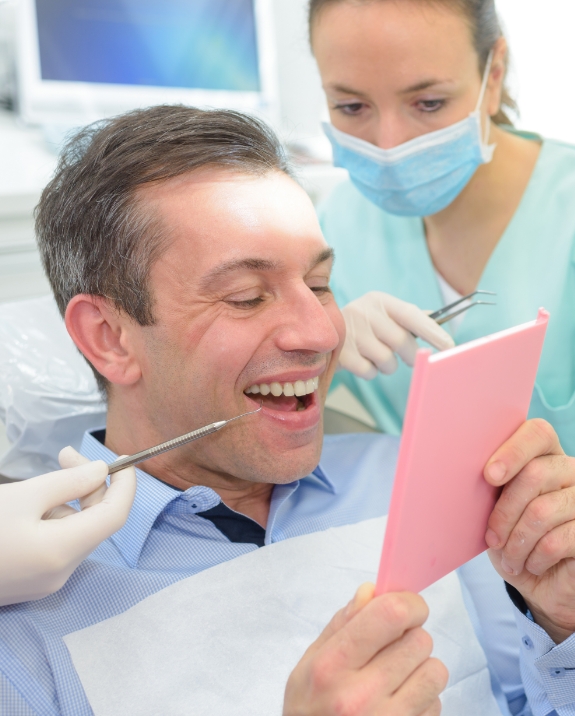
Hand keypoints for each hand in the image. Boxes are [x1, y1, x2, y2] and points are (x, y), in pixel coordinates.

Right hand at [0, 447, 135, 606]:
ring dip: (69, 500)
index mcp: (63, 552)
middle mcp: (62, 573)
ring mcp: (46, 582)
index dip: (126, 485)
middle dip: (89, 485)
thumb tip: (103, 471)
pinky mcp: (32, 583)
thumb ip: (68, 482)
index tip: (123, 458)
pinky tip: (32, 504)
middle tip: (66, 454)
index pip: (116, 515)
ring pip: (76, 532)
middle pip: (96, 522)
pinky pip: (58, 545)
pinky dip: (55, 519)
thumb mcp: (22, 496)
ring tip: (42, 480)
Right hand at [283, 583, 447, 715]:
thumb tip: (371, 591)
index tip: (407, 607)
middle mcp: (361, 695)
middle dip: (409, 638)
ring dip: (421, 669)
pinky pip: (437, 704)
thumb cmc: (309, 708)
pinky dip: (423, 700)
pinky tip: (399, 705)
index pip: (391, 615)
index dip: (409, 603)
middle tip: (391, 649)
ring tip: (397, 678)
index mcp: (332, 665)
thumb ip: (341, 624)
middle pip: (419, 640)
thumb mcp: (309, 663)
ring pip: (435, 671)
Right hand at [339, 292, 453, 378]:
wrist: (318, 329)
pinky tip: (361, 361)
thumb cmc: (363, 325)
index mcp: (380, 300)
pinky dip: (370, 372)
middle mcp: (364, 312)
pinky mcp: (340, 352)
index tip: (450, 346)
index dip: (432, 331)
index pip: (411, 315)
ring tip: (377, 357)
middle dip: (410, 355)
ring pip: (386, 360)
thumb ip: (409, 317)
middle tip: (408, 358)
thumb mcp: (383, 313)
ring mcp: (350, 332)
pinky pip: (369, 371)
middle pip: (401, 341)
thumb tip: (439, 320)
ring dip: (388, 365)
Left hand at [484, 420, 574, 641]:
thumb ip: (488, 484)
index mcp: (543, 455)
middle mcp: (568, 470)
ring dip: (517, 542)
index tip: (489, 476)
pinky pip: (558, 540)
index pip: (537, 433)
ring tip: (509, 557)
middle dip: (505, 511)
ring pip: (543, 511)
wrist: (540, 581)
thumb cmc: (510, 536)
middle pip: (535, 474)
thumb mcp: (492, 508)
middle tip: (492, 538)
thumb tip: (457, 467)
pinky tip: (530, 564)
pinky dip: (535, 557)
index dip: (513, 451)